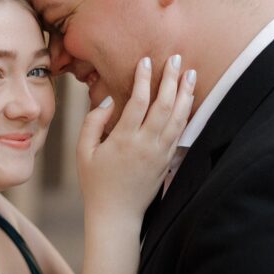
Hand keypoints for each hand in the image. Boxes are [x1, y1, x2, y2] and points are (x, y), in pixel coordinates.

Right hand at [77, 56, 193, 220]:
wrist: (116, 215)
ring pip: (177, 118)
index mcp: (123, 140)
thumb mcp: (83, 151)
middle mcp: (145, 144)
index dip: (143, 79)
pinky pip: (180, 132)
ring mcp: (159, 153)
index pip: (138, 101)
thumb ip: (93, 122)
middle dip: (171, 79)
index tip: (146, 60)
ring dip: (185, 94)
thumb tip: (108, 101)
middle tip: (176, 58)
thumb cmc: (96, 183)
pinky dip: (186, 113)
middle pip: (164, 105)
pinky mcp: (167, 161)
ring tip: (190, 73)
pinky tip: (188, 100)